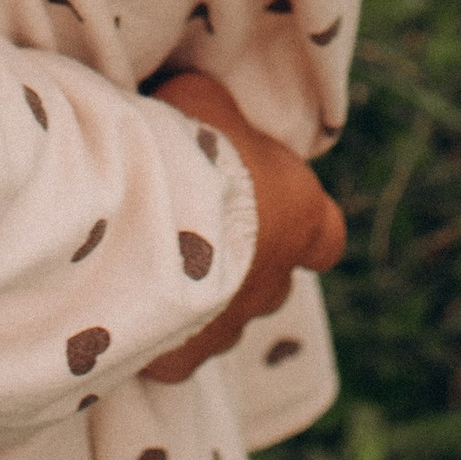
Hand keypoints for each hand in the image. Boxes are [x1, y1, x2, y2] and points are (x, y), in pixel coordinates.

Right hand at [141, 68, 345, 380]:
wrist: (142, 216)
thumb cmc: (189, 148)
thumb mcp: (207, 100)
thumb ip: (218, 113)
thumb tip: (206, 113)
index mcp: (300, 216)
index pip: (327, 237)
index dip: (305, 227)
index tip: (277, 212)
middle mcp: (277, 279)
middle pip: (272, 278)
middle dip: (244, 261)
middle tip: (198, 230)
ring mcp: (232, 327)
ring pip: (226, 318)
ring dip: (203, 297)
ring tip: (158, 265)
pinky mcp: (184, 359)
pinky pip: (177, 348)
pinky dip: (160, 332)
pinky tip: (132, 303)